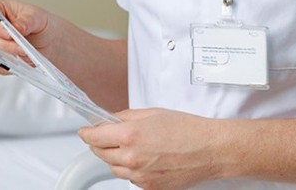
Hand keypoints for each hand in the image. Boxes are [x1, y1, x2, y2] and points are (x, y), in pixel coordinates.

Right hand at [0, 0, 53, 74]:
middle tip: (22, 48)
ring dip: (8, 56)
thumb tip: (16, 27)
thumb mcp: (37, 17)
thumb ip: (27, 21)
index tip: (8, 34)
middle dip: (4, 44)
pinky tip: (21, 62)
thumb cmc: (38, 23)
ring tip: (25, 54)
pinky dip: (8, 66)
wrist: (47, 40)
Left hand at [79, 109, 221, 189]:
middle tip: (109, 136)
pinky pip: (131, 179)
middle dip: (101, 144)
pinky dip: (132, 169)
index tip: (85, 131)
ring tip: (136, 147)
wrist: (210, 150)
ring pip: (114, 168)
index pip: (94, 136)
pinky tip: (147, 159)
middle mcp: (131, 158)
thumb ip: (126, 117)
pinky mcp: (149, 187)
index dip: (87, 132)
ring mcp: (139, 176)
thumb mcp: (153, 113)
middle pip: (101, 154)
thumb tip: (110, 120)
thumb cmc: (188, 130)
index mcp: (130, 135)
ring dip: (116, 158)